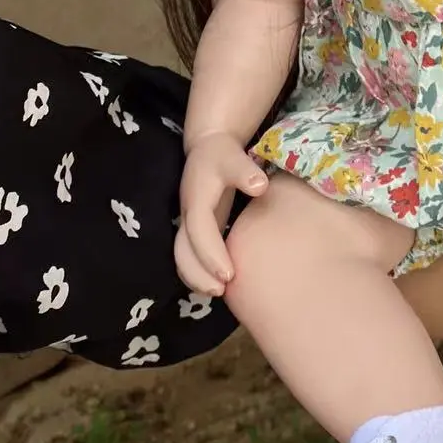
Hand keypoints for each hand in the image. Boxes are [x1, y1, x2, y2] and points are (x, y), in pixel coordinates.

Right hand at [173, 132, 267, 296]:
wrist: (208, 150)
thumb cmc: (223, 155)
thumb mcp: (233, 157)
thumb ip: (245, 171)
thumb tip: (260, 187)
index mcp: (196, 199)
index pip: (199, 230)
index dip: (210, 253)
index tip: (228, 273)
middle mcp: (187, 215)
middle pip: (183, 250)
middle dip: (198, 274)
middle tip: (222, 291)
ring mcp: (188, 224)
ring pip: (183, 257)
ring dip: (196, 278)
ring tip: (220, 293)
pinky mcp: (194, 230)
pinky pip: (189, 256)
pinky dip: (198, 273)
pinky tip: (217, 283)